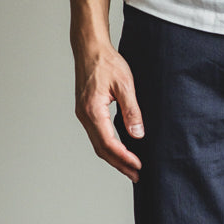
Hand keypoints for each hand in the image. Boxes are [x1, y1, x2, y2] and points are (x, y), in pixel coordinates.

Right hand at [74, 45, 143, 181]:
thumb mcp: (125, 85)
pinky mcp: (86, 112)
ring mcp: (83, 114)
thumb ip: (132, 111)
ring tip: (130, 169)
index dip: (124, 157)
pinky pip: (97, 136)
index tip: (139, 166)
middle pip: (102, 149)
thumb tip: (137, 135)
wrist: (89, 48)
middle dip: (120, 164)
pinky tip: (120, 151)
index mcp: (93, 110)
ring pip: (98, 144)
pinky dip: (109, 147)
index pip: (109, 143)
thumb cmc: (106, 62)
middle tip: (137, 176)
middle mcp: (85, 115)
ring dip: (114, 158)